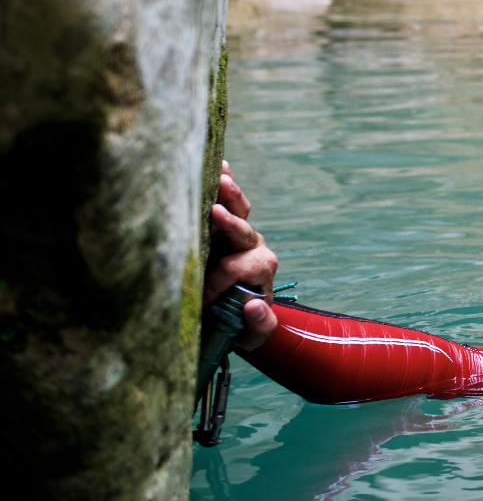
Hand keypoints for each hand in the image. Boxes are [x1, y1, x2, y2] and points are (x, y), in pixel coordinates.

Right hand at [206, 161, 279, 350]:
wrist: (237, 315)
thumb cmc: (241, 324)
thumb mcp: (253, 335)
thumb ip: (259, 324)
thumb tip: (254, 305)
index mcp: (261, 272)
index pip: (239, 268)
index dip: (219, 281)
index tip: (203, 297)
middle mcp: (255, 249)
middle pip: (244, 233)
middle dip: (229, 225)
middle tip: (215, 214)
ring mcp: (243, 234)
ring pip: (239, 211)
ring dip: (229, 195)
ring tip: (220, 177)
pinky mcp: (228, 226)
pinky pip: (230, 202)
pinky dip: (226, 183)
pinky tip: (221, 165)